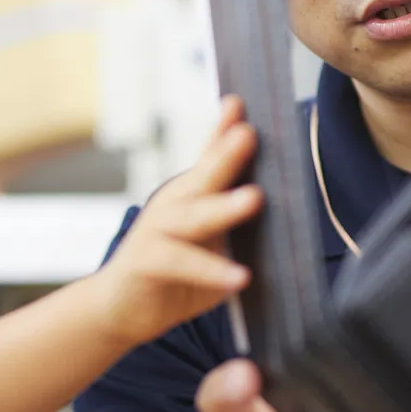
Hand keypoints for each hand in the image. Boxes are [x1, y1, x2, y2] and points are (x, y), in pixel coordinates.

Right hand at [94, 96, 261, 347]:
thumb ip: (235, 222)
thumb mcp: (209, 240)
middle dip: (225, 153)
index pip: (210, 156)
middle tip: (248, 133)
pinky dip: (212, 270)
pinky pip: (182, 264)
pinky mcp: (146, 262)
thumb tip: (290, 208)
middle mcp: (173, 204)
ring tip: (254, 198)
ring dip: (223, 207)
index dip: (223, 129)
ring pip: (192, 216)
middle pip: (202, 176)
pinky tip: (240, 276)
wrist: (120, 308)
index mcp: (192, 194)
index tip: (239, 102)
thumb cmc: (174, 272)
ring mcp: (156, 231)